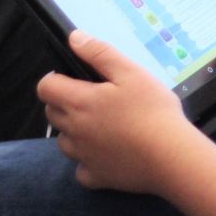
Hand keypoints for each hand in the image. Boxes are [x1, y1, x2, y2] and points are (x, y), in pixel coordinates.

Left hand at [39, 32, 209, 194]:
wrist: (170, 156)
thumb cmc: (153, 110)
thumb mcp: (132, 72)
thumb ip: (100, 53)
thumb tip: (75, 38)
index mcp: (79, 102)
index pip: (45, 87)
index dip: (56, 78)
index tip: (77, 78)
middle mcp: (73, 131)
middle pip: (53, 113)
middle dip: (66, 102)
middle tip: (98, 97)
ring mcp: (82, 156)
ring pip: (65, 140)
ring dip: (76, 131)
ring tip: (106, 124)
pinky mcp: (94, 176)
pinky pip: (81, 168)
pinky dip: (89, 160)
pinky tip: (110, 152)